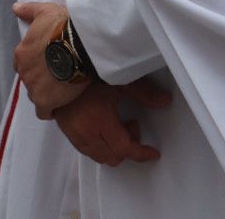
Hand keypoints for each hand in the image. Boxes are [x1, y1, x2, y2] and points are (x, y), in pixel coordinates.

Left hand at [11, 2, 88, 117]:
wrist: (79, 44)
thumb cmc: (62, 26)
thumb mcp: (44, 12)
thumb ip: (29, 11)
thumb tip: (15, 8)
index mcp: (22, 53)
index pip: (22, 62)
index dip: (34, 62)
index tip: (46, 61)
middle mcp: (24, 72)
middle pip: (29, 79)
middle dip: (39, 77)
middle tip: (56, 74)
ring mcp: (33, 88)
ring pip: (35, 94)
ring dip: (45, 92)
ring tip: (61, 89)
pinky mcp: (45, 101)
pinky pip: (43, 112)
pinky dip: (49, 110)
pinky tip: (58, 107)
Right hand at [53, 79, 171, 165]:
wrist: (59, 66)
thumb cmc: (88, 71)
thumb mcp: (119, 81)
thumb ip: (144, 92)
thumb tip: (165, 101)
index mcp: (100, 122)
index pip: (124, 149)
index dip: (141, 154)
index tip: (153, 153)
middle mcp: (86, 134)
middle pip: (112, 157)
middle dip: (127, 148)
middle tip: (132, 123)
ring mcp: (74, 135)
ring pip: (98, 156)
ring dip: (113, 148)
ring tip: (117, 123)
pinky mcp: (67, 132)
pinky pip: (86, 150)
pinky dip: (99, 146)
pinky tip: (102, 126)